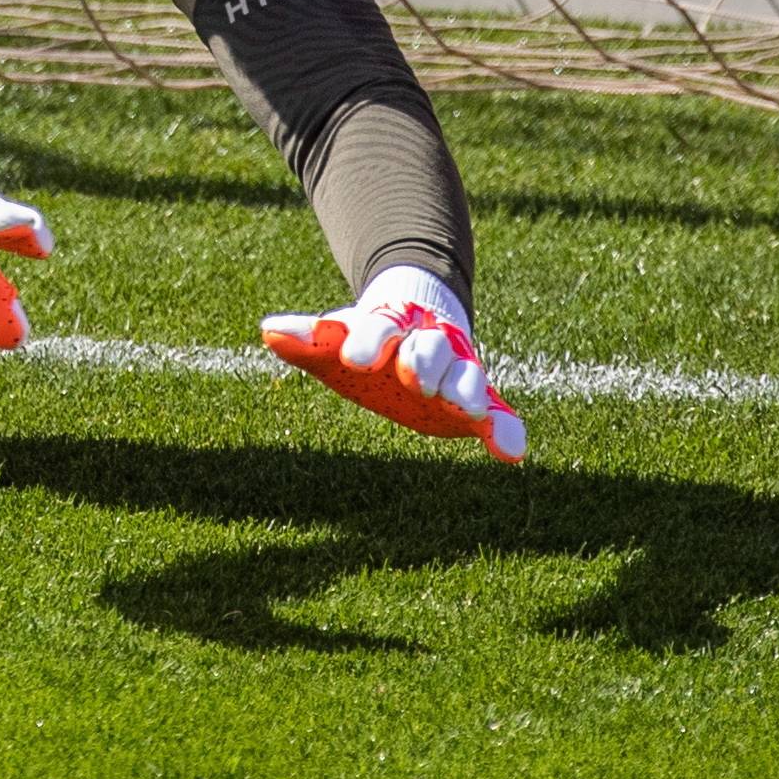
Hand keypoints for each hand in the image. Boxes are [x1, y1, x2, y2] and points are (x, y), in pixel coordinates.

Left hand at [261, 276, 525, 462]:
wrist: (417, 322)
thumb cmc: (364, 340)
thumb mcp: (333, 340)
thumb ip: (306, 339)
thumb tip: (267, 329)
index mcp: (388, 327)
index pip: (377, 329)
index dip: (367, 342)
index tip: (352, 359)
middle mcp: (427, 345)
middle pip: (428, 349)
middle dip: (421, 362)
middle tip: (414, 378)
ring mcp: (455, 371)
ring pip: (465, 375)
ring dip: (464, 390)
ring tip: (465, 408)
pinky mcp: (476, 401)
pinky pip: (498, 415)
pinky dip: (506, 432)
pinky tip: (511, 455)